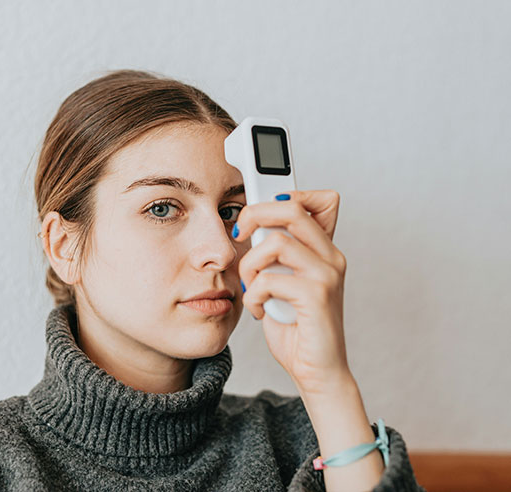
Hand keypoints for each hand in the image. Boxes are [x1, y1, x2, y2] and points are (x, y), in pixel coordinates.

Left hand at [233, 190, 349, 395]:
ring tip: (250, 288)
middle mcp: (331, 256)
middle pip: (291, 208)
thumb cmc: (296, 328)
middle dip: (253, 215)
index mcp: (324, 249)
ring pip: (275, 241)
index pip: (319, 198)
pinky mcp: (317, 296)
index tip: (256, 216)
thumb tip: (249, 227)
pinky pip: (269, 279)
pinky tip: (260, 311)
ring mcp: (327, 274)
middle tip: (239, 236)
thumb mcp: (283, 282)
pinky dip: (254, 295)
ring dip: (249, 265)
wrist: (317, 371)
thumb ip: (276, 255)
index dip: (287, 194)